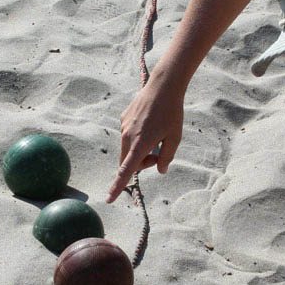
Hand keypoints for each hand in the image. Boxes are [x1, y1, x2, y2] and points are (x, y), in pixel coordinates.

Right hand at [107, 78, 184, 202]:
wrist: (163, 86)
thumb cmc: (172, 113)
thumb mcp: (175, 138)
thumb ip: (166, 157)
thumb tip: (160, 170)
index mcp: (140, 144)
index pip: (126, 171)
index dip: (117, 186)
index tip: (109, 198)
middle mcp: (127, 137)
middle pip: (129, 162)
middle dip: (141, 164)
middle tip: (159, 154)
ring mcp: (124, 127)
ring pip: (127, 149)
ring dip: (139, 151)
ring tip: (157, 135)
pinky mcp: (123, 118)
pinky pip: (127, 135)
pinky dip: (137, 138)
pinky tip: (150, 123)